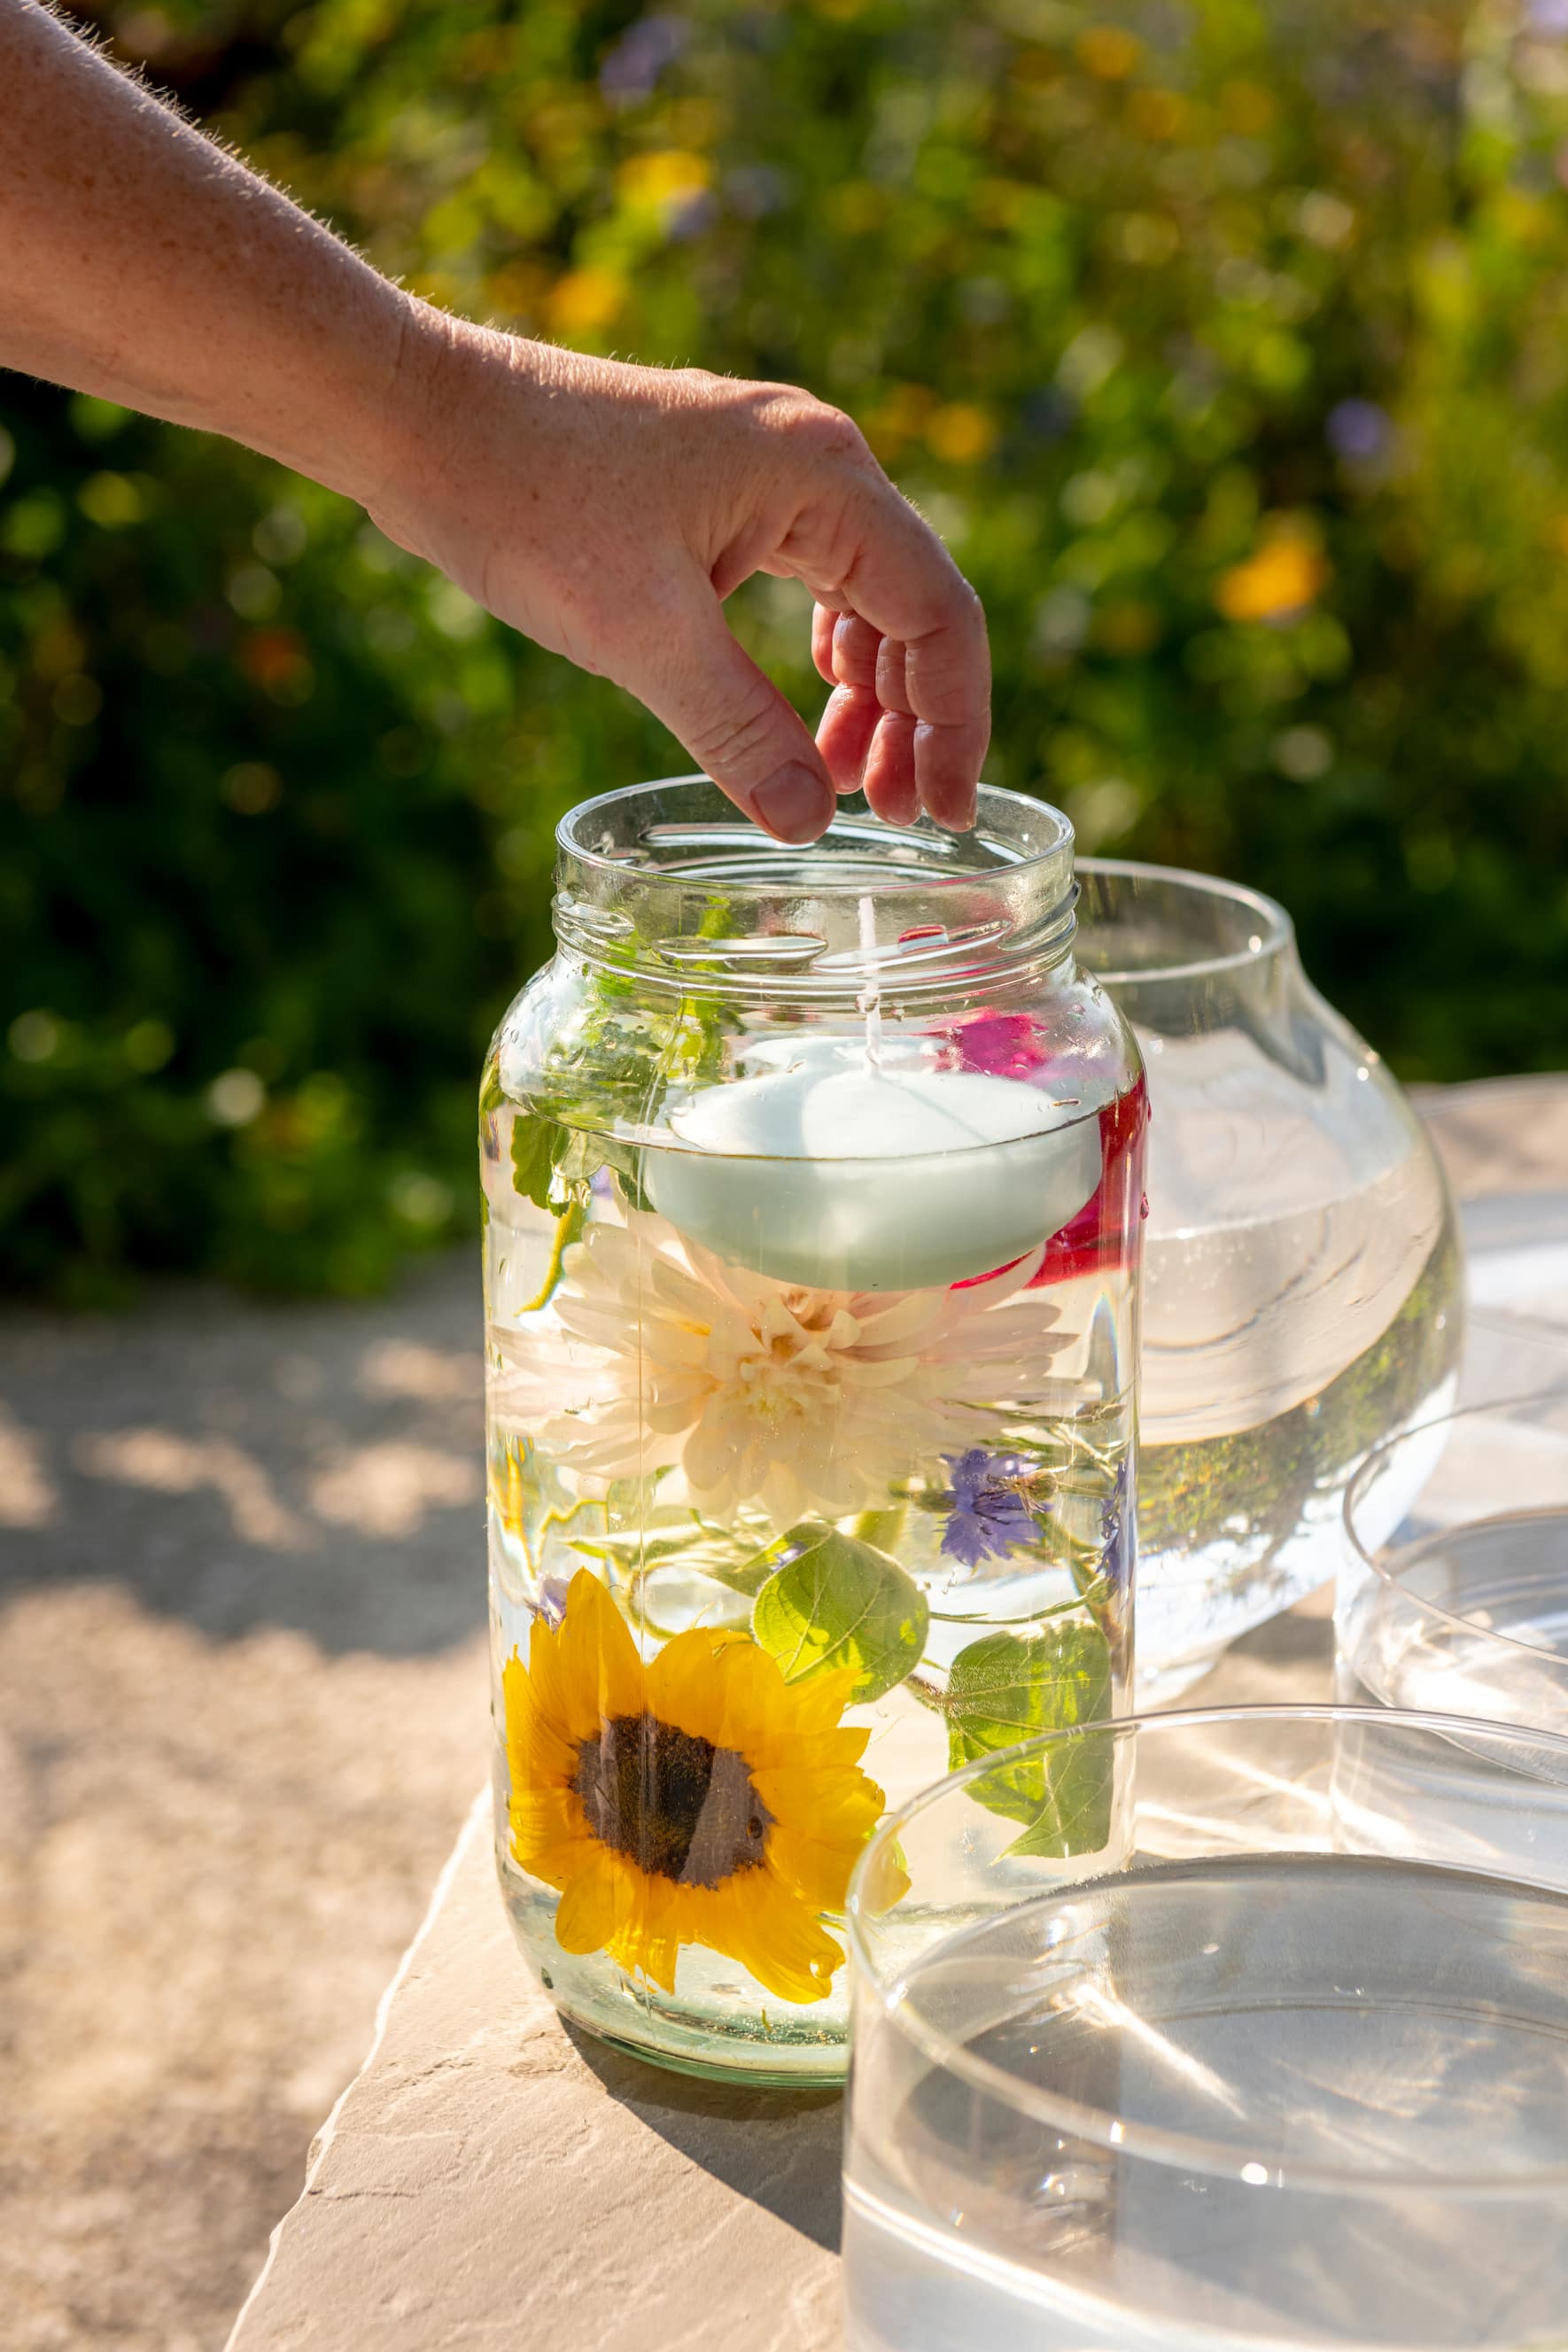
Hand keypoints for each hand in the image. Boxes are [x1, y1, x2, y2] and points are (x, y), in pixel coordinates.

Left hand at [371, 318, 990, 843]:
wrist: (421, 418)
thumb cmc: (526, 504)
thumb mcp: (641, 637)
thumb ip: (737, 732)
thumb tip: (813, 827)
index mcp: (822, 476)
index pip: (938, 614)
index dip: (954, 725)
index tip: (942, 817)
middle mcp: (815, 460)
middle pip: (912, 607)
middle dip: (914, 721)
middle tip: (897, 820)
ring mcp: (768, 468)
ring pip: (861, 598)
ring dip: (866, 697)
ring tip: (847, 787)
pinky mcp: (720, 488)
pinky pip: (808, 581)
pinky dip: (816, 661)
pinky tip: (801, 721)